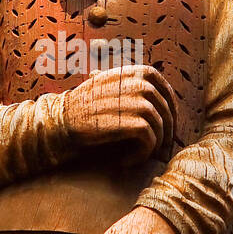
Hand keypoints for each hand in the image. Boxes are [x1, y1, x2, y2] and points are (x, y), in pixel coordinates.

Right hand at [62, 65, 176, 163]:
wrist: (61, 120)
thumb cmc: (83, 107)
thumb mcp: (105, 84)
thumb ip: (127, 83)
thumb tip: (152, 90)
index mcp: (133, 72)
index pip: (165, 89)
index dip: (171, 110)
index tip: (167, 127)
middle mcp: (137, 83)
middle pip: (166, 111)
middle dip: (167, 133)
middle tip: (160, 151)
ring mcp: (135, 101)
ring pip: (160, 127)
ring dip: (153, 146)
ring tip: (140, 156)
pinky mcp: (130, 122)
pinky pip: (149, 140)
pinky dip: (142, 154)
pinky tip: (128, 160)